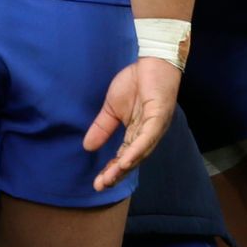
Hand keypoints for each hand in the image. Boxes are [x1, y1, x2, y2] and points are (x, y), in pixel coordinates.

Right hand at [85, 57, 182, 190]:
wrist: (152, 61)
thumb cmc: (136, 82)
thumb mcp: (112, 108)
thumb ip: (102, 127)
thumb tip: (87, 147)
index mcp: (137, 134)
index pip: (124, 157)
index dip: (111, 170)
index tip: (97, 183)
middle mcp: (148, 135)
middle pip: (132, 160)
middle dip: (117, 173)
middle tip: (101, 186)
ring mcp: (155, 127)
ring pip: (140, 152)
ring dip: (125, 166)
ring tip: (110, 177)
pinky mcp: (159, 116)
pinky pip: (147, 137)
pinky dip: (137, 150)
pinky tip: (126, 160)